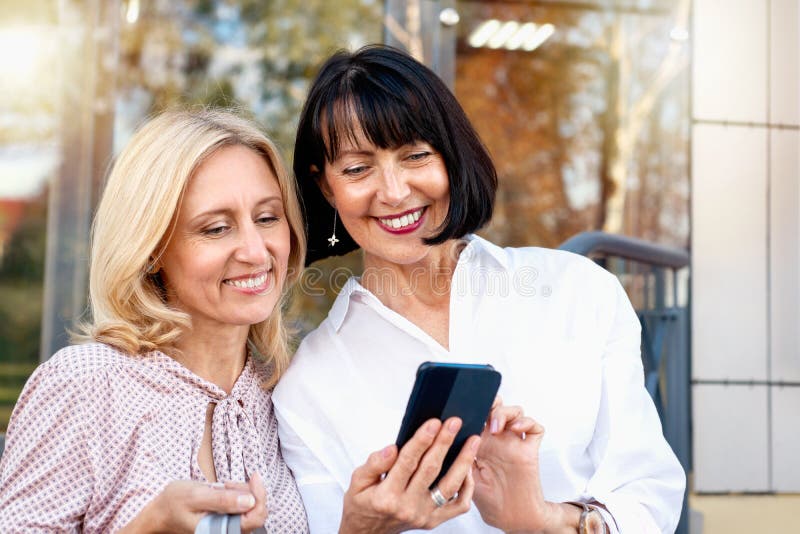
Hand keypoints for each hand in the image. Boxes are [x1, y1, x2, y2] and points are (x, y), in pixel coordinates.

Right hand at [120, 472, 267, 533]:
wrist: (161, 512)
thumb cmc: (175, 503)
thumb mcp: (196, 496)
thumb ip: (222, 500)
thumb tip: (250, 501)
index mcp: (220, 530)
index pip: (255, 517)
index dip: (260, 495)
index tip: (254, 477)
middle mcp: (227, 532)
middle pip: (257, 512)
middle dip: (249, 492)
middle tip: (227, 484)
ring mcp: (228, 527)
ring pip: (251, 507)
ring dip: (243, 492)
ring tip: (222, 487)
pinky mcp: (228, 521)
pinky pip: (244, 506)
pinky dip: (238, 494)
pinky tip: (224, 490)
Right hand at [339, 417, 479, 533]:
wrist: (368, 533)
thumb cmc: (363, 502)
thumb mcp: (357, 481)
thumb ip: (374, 463)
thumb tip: (392, 449)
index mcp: (387, 496)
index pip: (408, 462)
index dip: (422, 440)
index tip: (433, 422)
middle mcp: (408, 506)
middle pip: (431, 469)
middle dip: (444, 442)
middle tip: (454, 422)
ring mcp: (424, 515)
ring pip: (450, 486)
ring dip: (463, 461)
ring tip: (472, 441)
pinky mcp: (434, 520)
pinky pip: (458, 505)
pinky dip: (467, 487)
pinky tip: (468, 468)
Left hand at [472, 399, 562, 532]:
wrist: (510, 517)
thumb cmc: (487, 499)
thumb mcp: (466, 477)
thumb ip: (460, 458)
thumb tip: (450, 438)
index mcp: (479, 442)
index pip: (477, 414)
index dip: (472, 405)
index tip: (464, 405)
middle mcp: (497, 440)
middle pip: (496, 407)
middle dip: (491, 401)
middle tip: (483, 408)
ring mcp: (514, 443)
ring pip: (515, 412)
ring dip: (506, 412)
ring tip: (496, 426)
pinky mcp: (529, 450)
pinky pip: (535, 428)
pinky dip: (527, 422)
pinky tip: (516, 428)